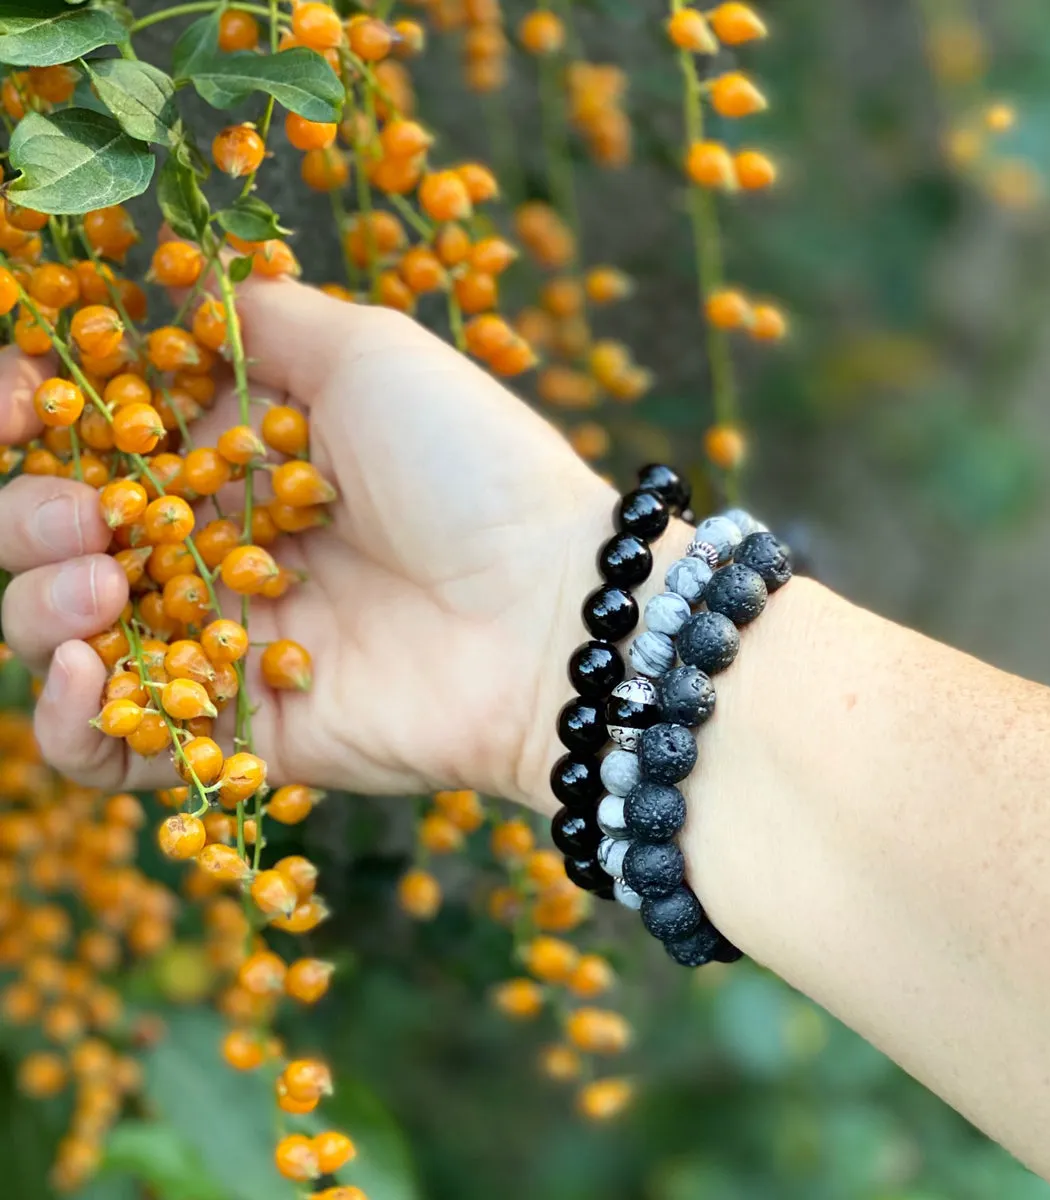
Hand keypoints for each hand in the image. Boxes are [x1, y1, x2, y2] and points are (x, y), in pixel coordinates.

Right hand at [0, 278, 616, 808]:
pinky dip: (70, 723)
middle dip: (34, 519)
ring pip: (67, 641)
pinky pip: (118, 752)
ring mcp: (229, 647)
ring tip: (101, 586)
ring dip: (39, 609)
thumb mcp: (372, 353)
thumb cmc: (472, 472)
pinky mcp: (243, 734)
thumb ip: (266, 321)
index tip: (20, 397)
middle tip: (85, 513)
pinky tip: (87, 671)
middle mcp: (223, 552)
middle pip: (64, 542)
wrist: (549, 613)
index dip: (31, 418)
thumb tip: (177, 308)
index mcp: (244, 461)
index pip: (98, 443)